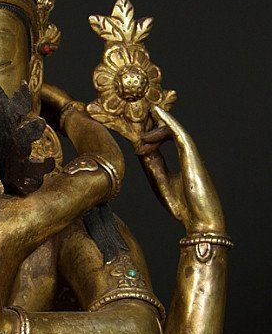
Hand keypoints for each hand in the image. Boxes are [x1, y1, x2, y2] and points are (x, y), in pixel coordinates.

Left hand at [139, 106, 224, 232]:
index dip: (148, 134)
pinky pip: (178, 133)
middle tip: (136, 122)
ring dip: (154, 129)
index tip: (135, 131)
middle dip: (151, 125)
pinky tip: (157, 113)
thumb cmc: (183, 207)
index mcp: (178, 162)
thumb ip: (152, 167)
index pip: (161, 142)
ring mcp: (189, 155)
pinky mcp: (191, 155)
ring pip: (171, 131)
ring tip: (141, 136)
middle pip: (167, 132)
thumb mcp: (160, 184)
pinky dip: (168, 122)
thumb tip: (140, 150)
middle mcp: (185, 155)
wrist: (199, 220)